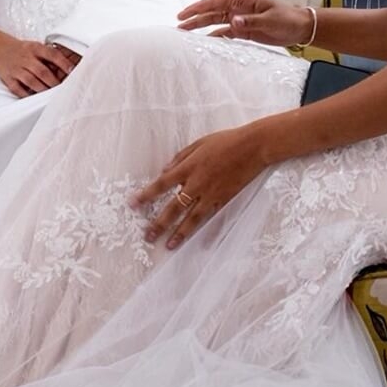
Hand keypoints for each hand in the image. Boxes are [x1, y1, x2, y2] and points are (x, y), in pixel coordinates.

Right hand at [0, 35, 79, 97]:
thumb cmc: (23, 51)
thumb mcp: (36, 47)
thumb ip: (50, 57)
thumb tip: (69, 68)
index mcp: (35, 48)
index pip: (51, 54)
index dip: (63, 63)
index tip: (72, 70)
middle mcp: (25, 58)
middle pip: (42, 71)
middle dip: (54, 82)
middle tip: (63, 89)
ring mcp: (16, 69)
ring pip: (31, 81)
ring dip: (42, 89)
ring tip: (51, 94)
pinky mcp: (8, 79)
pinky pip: (18, 89)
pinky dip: (27, 94)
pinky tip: (35, 97)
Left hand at [131, 126, 268, 247]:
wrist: (254, 147)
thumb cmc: (226, 141)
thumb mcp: (199, 144)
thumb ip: (179, 158)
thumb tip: (165, 171)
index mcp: (188, 168)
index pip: (161, 185)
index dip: (146, 196)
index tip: (132, 204)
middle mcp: (197, 184)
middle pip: (173, 208)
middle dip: (159, 223)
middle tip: (147, 236)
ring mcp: (212, 194)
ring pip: (192, 218)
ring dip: (179, 233)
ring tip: (169, 246)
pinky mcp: (225, 199)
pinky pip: (212, 218)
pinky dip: (207, 232)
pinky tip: (202, 243)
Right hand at [177, 0, 314, 46]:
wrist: (301, 27)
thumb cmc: (288, 19)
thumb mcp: (270, 21)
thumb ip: (251, 22)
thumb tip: (232, 22)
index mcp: (245, 0)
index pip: (217, 2)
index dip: (200, 6)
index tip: (186, 12)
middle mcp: (240, 8)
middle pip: (213, 11)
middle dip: (196, 16)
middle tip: (179, 22)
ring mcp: (241, 19)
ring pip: (216, 21)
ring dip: (202, 26)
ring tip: (185, 31)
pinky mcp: (245, 30)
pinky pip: (226, 32)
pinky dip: (215, 36)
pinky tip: (204, 41)